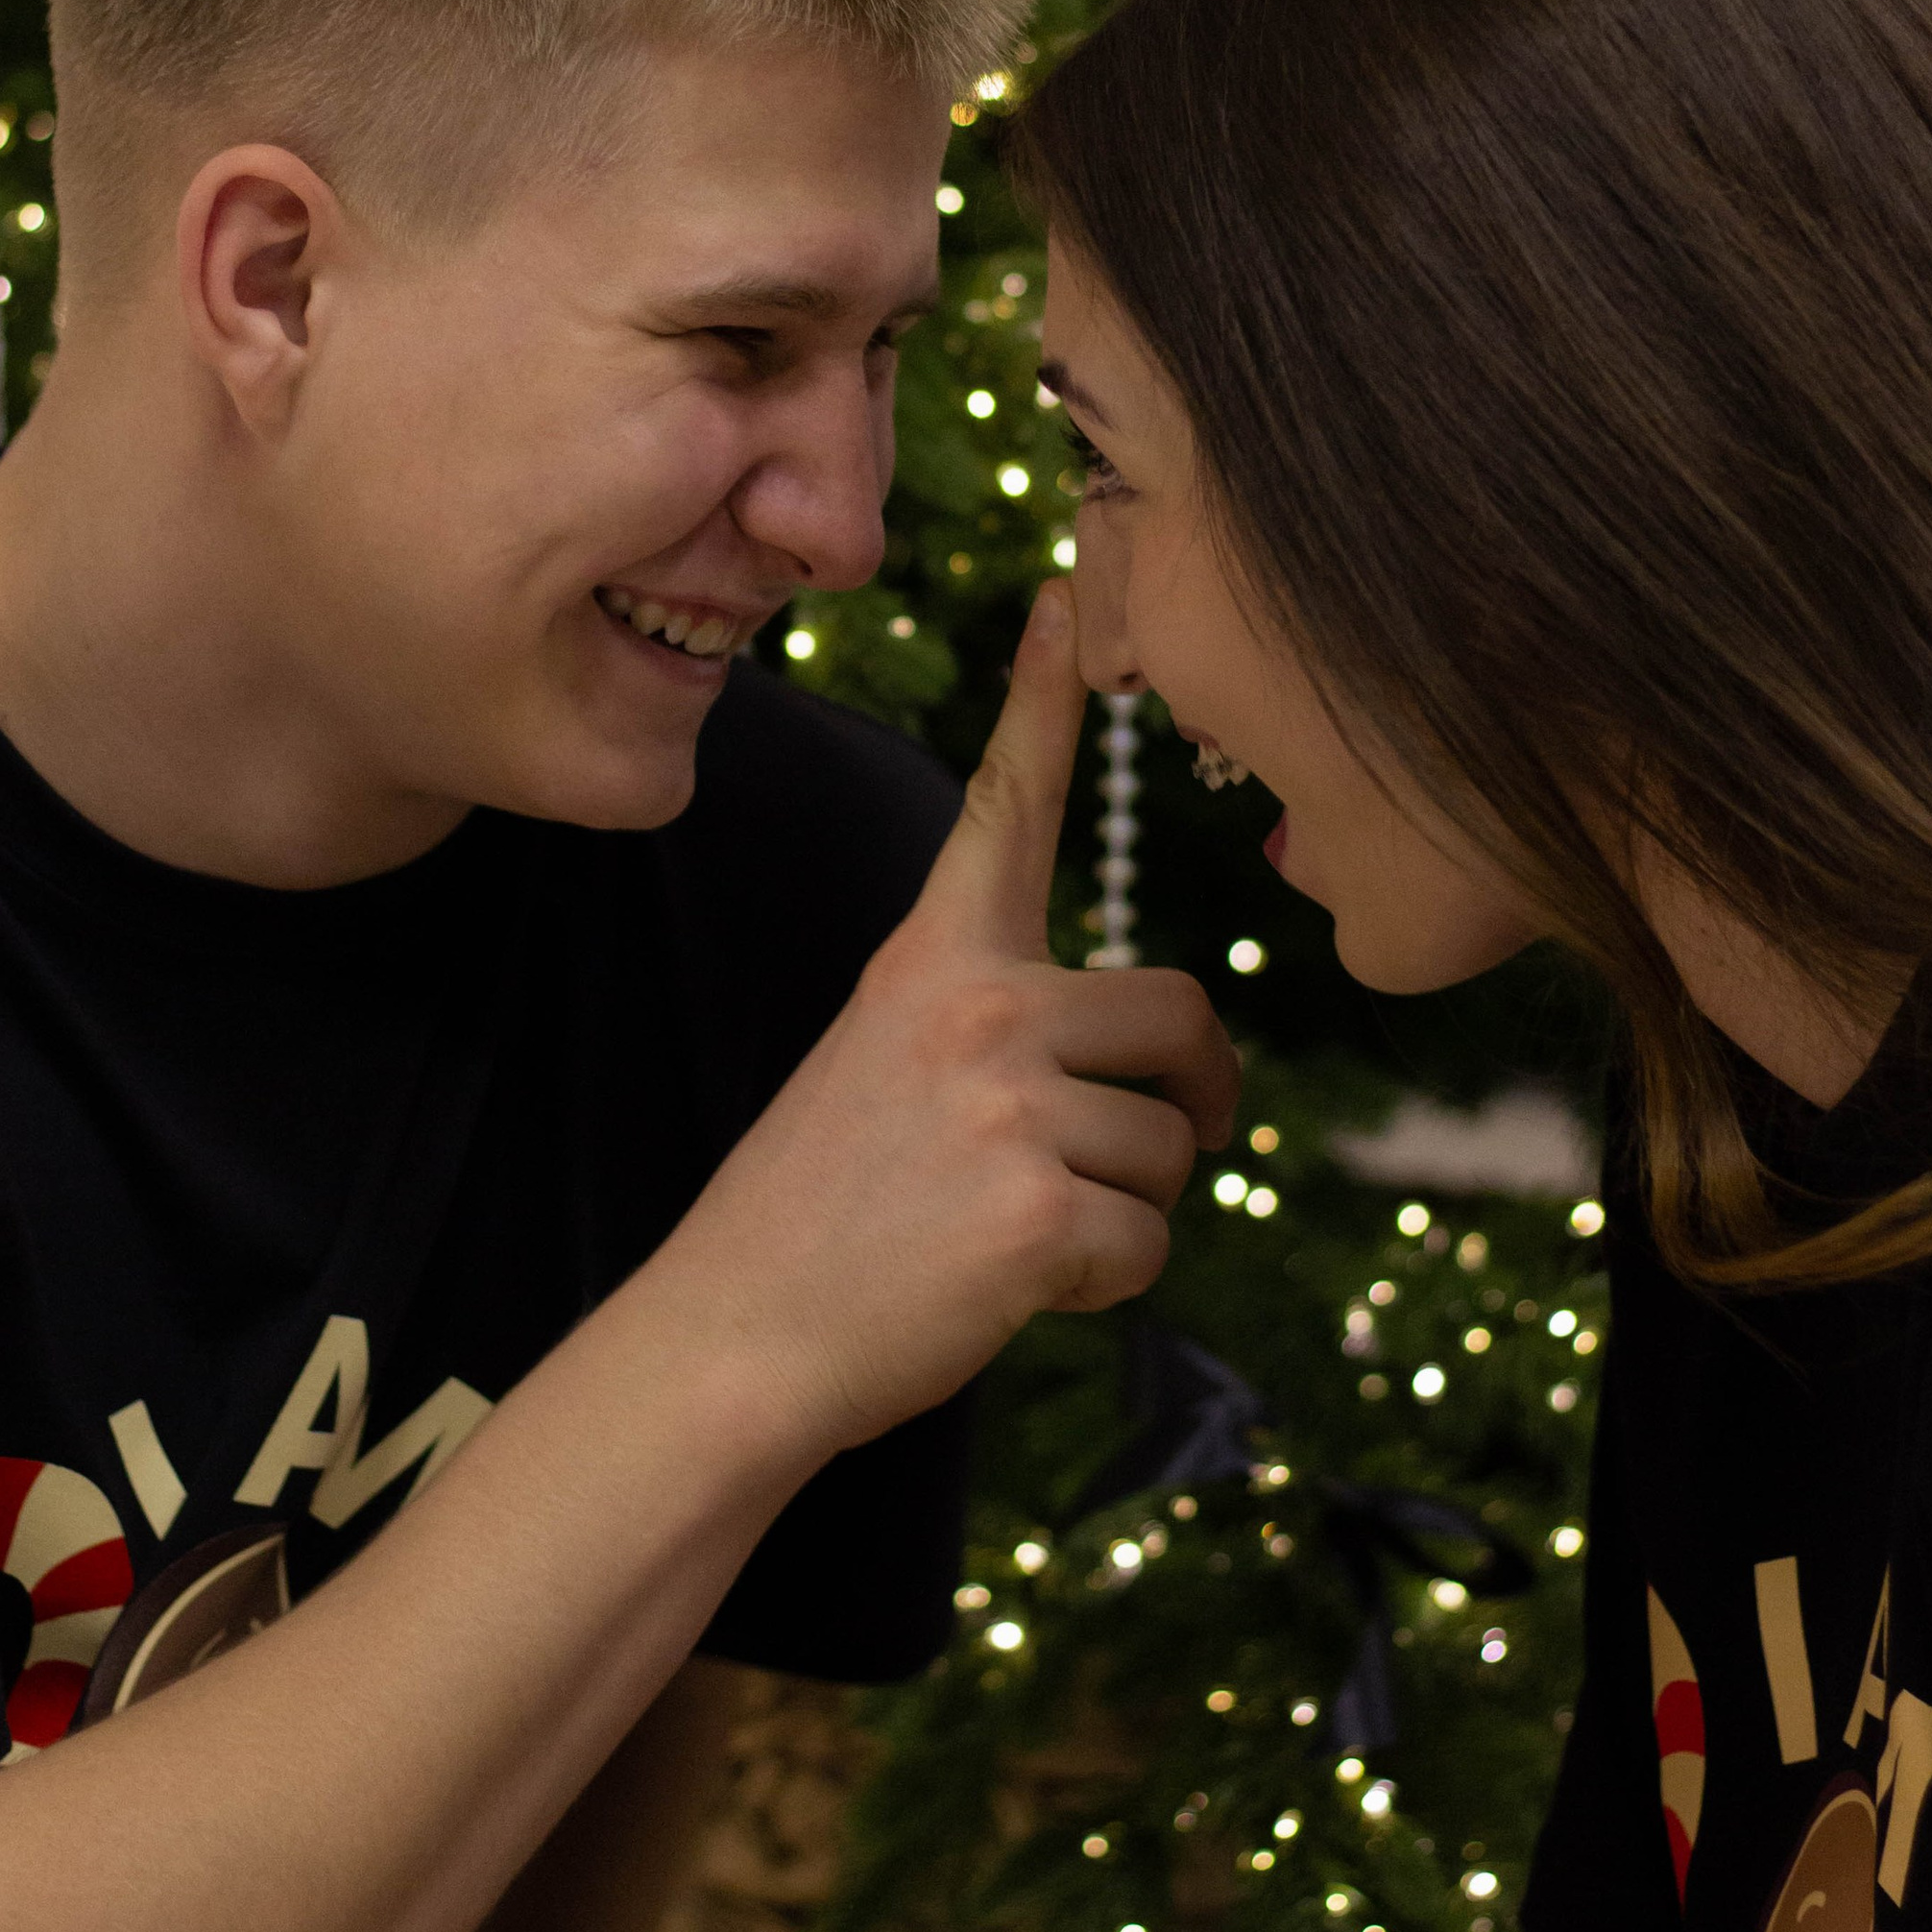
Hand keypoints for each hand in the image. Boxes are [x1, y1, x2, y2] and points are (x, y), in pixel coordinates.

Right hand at [652, 583, 1240, 1457]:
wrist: (735, 1337)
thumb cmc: (818, 1216)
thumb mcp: (886, 1072)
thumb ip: (1002, 1034)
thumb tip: (1154, 1068)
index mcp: (929, 960)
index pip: (1005, 807)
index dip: (1043, 699)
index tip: (1072, 594)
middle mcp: (974, 1007)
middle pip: (1178, 1008)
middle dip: (1195, 1092)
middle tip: (1167, 1141)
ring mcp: (1005, 1104)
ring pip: (1168, 1149)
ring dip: (1125, 1208)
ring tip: (1010, 1233)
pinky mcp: (1036, 1209)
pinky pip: (1149, 1242)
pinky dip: (1104, 1284)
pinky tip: (1010, 1286)